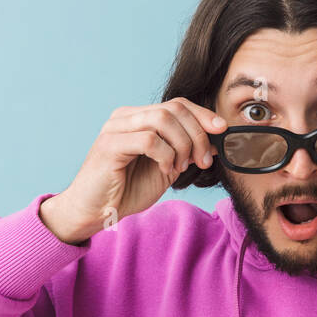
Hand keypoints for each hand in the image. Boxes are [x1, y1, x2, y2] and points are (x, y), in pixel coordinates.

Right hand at [42, 97, 226, 243]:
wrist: (94, 212)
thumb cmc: (126, 191)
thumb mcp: (165, 168)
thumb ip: (186, 151)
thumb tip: (215, 139)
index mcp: (138, 118)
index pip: (177, 104)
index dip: (203, 115)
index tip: (221, 131)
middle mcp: (125, 117)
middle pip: (174, 109)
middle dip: (197, 134)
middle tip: (202, 160)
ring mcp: (115, 128)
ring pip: (163, 120)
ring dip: (182, 145)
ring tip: (181, 167)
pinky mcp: (110, 145)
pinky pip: (148, 139)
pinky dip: (165, 155)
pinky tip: (166, 169)